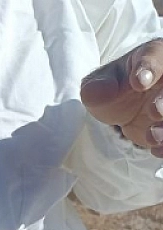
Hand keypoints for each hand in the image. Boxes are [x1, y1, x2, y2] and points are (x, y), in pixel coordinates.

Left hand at [82, 39, 162, 155]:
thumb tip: (99, 91)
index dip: (149, 70)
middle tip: (154, 111)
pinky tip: (157, 150)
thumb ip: (96, 86)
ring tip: (153, 136)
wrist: (124, 104)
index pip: (155, 57)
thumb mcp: (100, 83)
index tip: (139, 83)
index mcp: (154, 55)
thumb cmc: (114, 86)